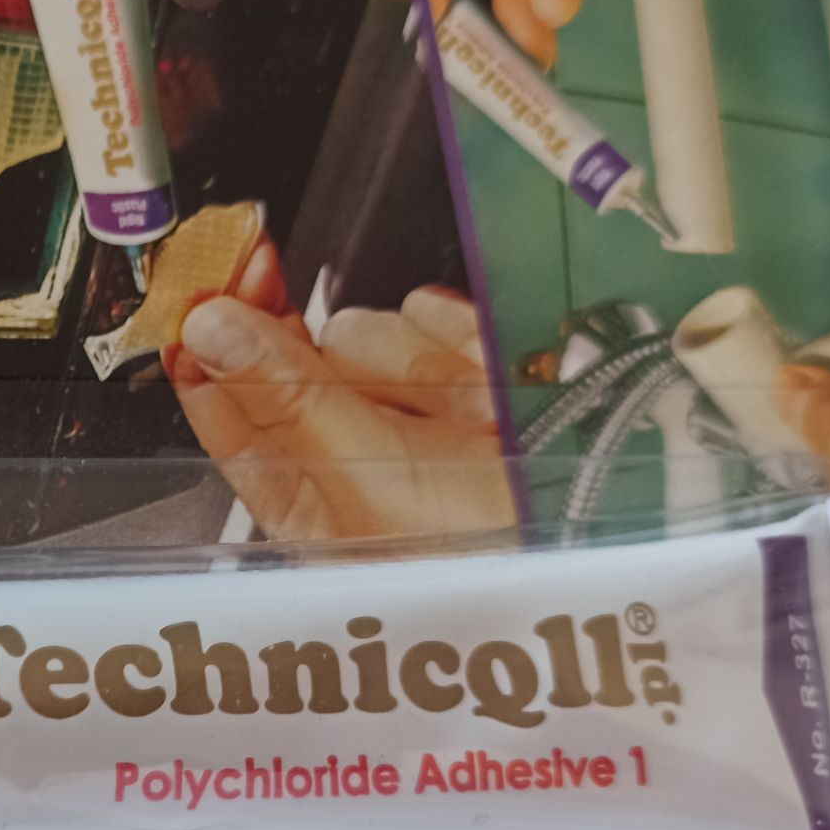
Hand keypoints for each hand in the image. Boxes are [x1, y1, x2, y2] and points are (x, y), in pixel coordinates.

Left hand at [166, 239, 515, 540]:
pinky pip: (441, 317)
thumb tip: (204, 330)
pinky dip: (474, 347)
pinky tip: (507, 399)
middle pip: (303, 349)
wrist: (626, 541)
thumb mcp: (375, 480)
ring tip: (482, 427)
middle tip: (421, 414)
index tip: (221, 270)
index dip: (215, 329)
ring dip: (429, 367)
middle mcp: (344, 448)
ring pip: (374, 328)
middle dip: (362, 368)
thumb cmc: (490, 558)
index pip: (223, 395)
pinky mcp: (468, 369)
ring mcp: (410, 408)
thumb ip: (289, 397)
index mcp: (297, 491)